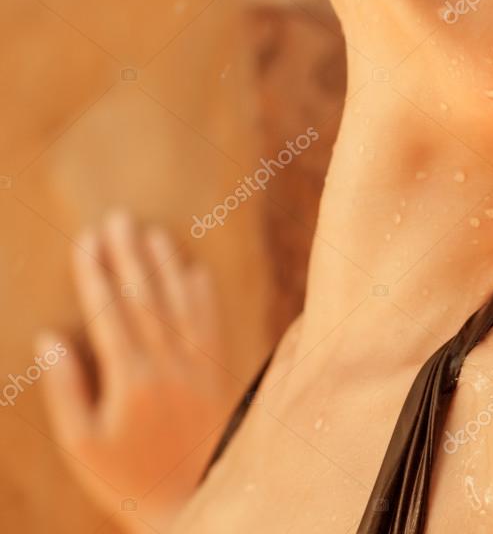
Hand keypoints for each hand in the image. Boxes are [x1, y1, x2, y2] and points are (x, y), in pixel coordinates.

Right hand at [38, 211, 232, 531]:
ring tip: (150, 231)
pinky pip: (211, 320)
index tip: (86, 241)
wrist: (187, 501)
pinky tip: (193, 267)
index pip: (109, 312)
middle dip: (128, 254)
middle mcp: (167, 362)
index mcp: (130, 378)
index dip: (96, 274)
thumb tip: (50, 338)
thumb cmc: (124, 475)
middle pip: (145, 296)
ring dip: (164, 263)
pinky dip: (202, 292)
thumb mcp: (81, 443)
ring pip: (179, 301)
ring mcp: (197, 363)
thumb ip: (66, 389)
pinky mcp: (217, 369)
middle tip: (116, 218)